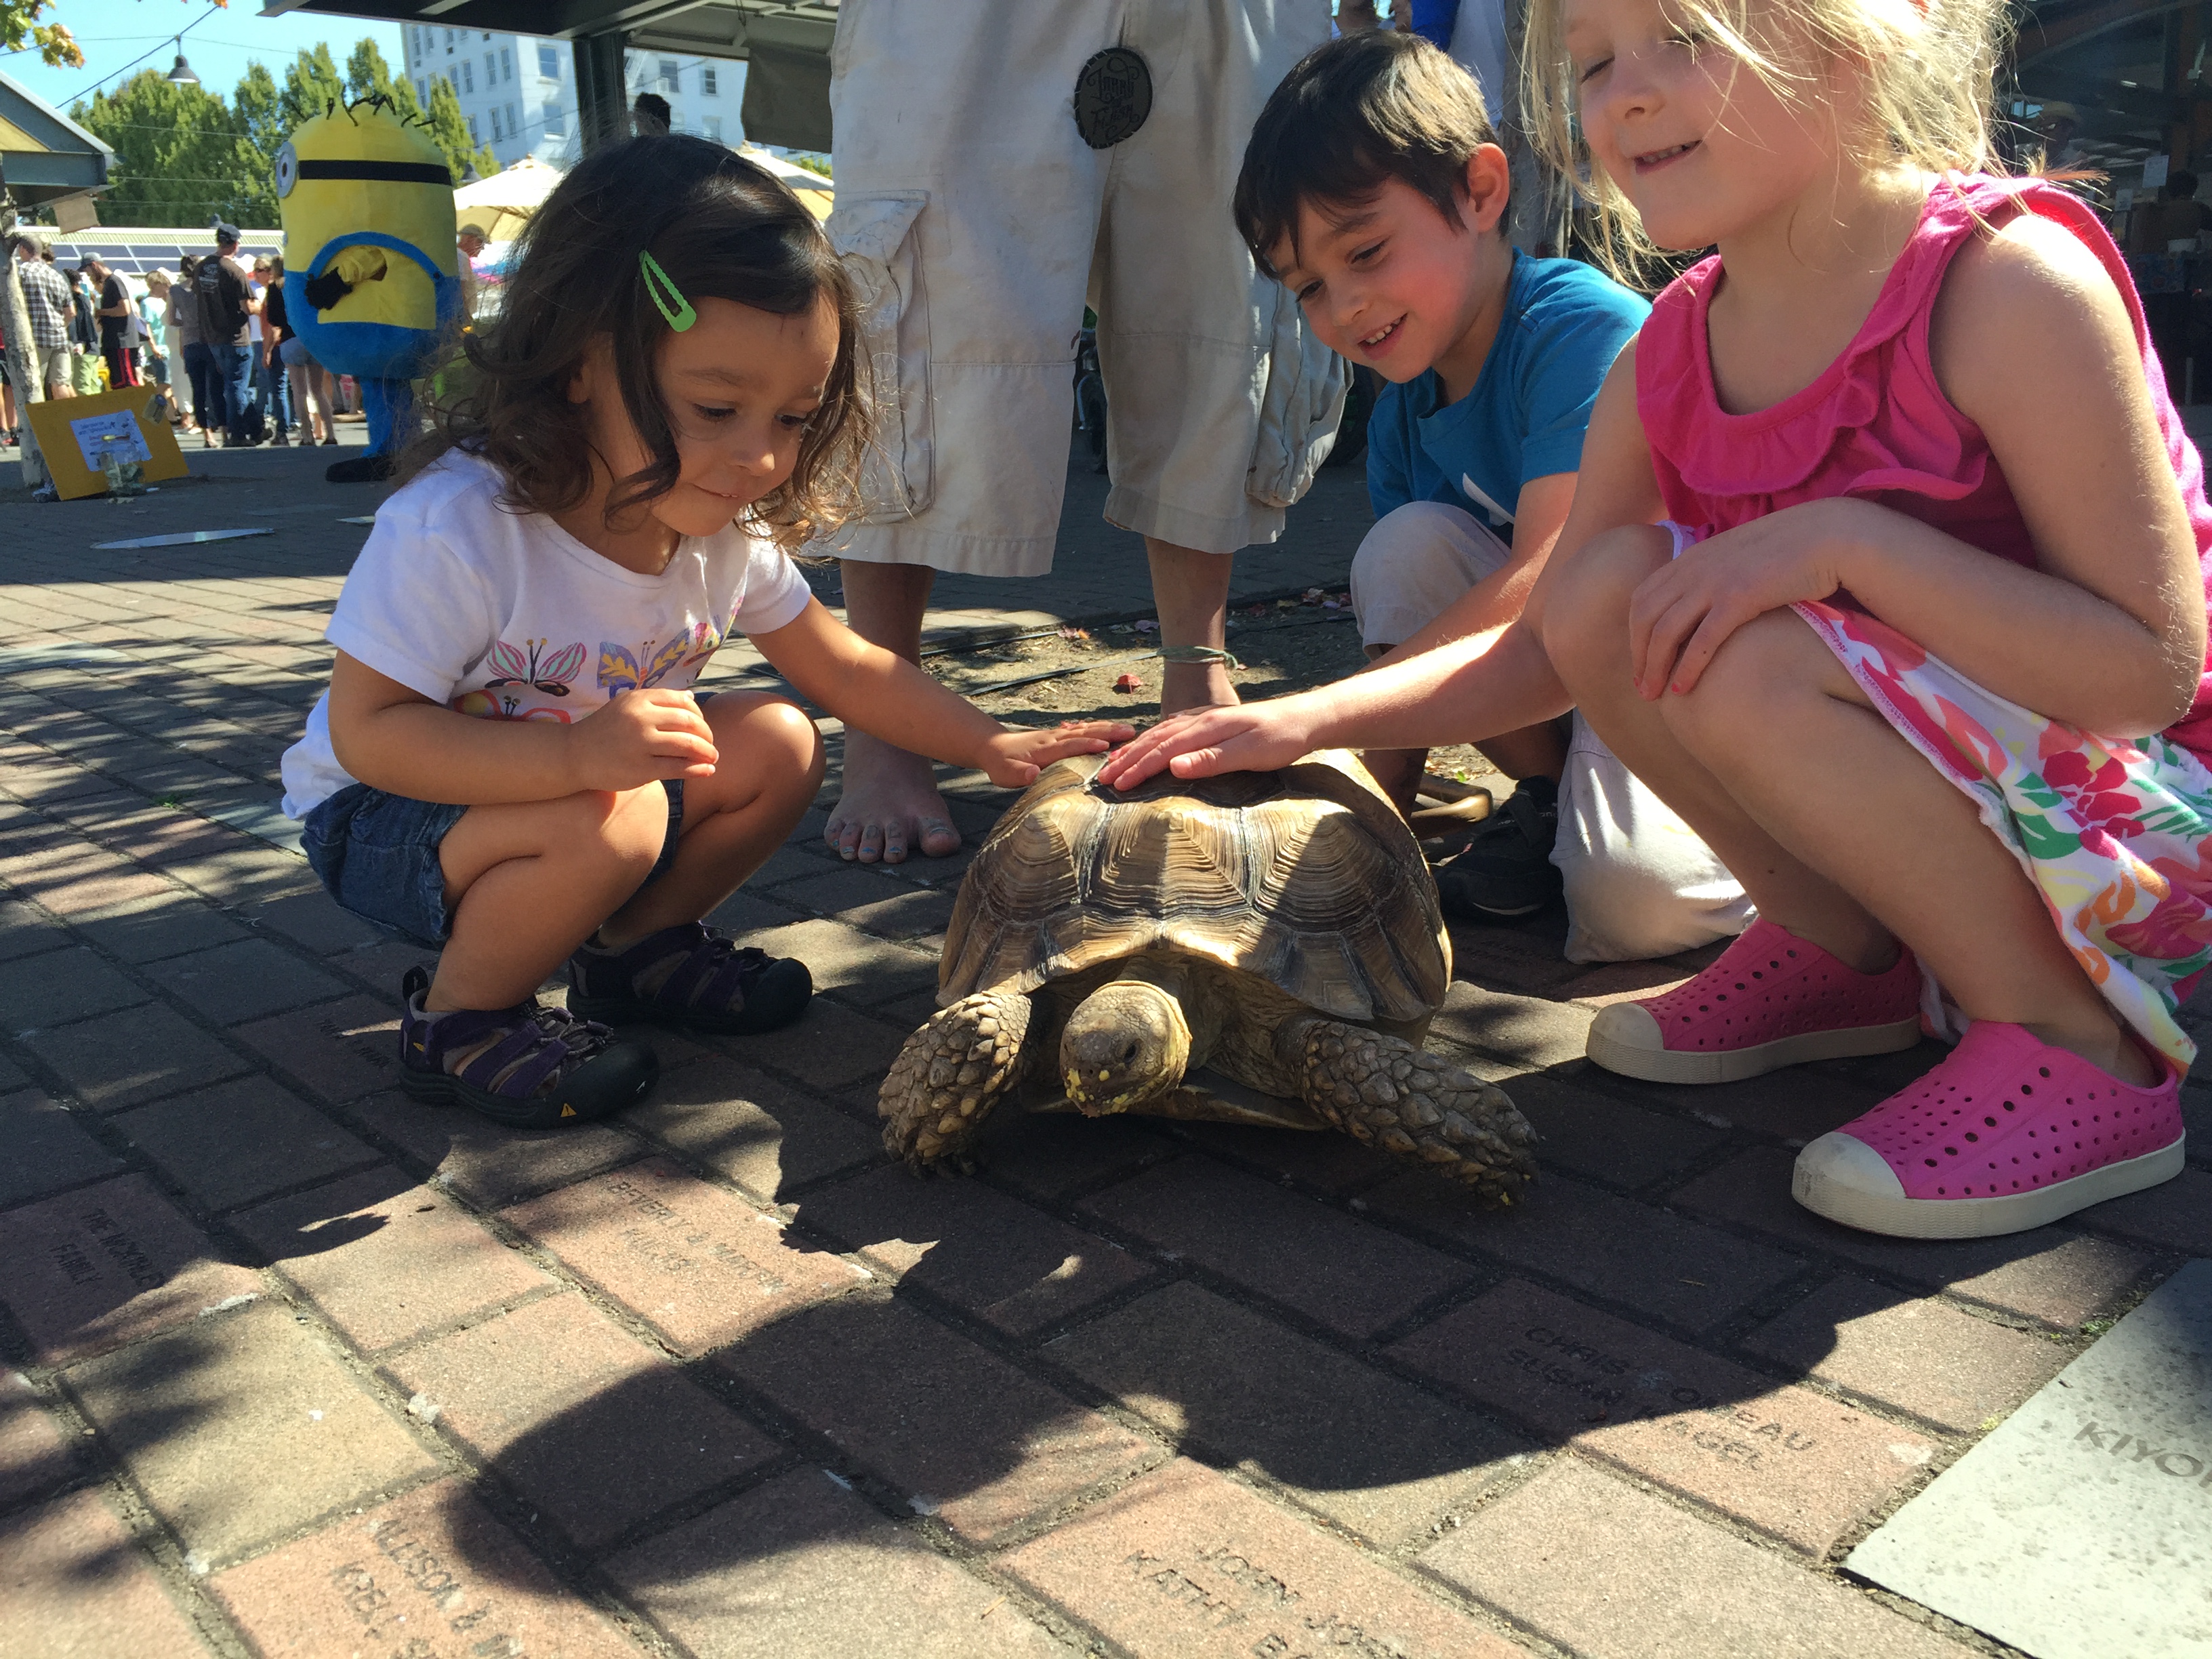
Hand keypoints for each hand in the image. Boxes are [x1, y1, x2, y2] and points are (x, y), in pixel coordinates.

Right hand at [564, 688, 717, 790]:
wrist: (574, 754)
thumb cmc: (604, 730)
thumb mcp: (626, 705)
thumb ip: (657, 701)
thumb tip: (691, 697)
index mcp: (639, 699)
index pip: (683, 702)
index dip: (700, 715)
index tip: (702, 726)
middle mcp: (641, 718)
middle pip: (690, 722)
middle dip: (706, 734)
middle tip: (710, 744)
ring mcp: (641, 744)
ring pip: (688, 745)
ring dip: (707, 752)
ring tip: (712, 757)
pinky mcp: (641, 768)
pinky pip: (678, 768)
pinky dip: (698, 770)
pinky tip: (707, 771)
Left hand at [977, 718, 1134, 788]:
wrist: (993, 747)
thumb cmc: (1001, 764)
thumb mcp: (1005, 774)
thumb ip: (1020, 775)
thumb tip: (1033, 774)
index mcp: (1045, 750)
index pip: (1070, 746)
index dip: (1088, 746)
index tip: (1108, 748)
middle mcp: (1054, 739)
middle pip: (1084, 733)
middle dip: (1108, 733)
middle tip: (1130, 733)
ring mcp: (1058, 735)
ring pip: (1086, 729)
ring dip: (1107, 728)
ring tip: (1128, 729)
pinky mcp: (1059, 735)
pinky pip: (1083, 730)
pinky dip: (1098, 728)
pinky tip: (1110, 729)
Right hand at [1095, 696, 1320, 790]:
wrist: (1305, 717)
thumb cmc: (1282, 739)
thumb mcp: (1250, 753)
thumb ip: (1211, 760)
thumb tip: (1172, 766)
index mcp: (1207, 728)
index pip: (1162, 750)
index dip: (1137, 769)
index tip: (1116, 785)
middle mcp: (1200, 720)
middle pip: (1155, 740)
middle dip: (1126, 760)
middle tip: (1102, 779)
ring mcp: (1205, 718)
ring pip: (1160, 733)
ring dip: (1135, 749)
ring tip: (1114, 763)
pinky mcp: (1211, 722)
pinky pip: (1172, 729)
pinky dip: (1152, 739)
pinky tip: (1147, 744)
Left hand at [1629, 500, 1850, 697]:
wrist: (1826, 535)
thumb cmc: (1787, 551)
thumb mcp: (1737, 557)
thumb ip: (1713, 574)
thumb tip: (1701, 604)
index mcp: (1691, 558)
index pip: (1643, 599)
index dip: (1635, 633)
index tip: (1641, 662)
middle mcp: (1695, 568)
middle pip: (1647, 618)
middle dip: (1639, 657)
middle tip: (1643, 688)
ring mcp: (1714, 582)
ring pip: (1666, 631)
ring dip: (1655, 667)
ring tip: (1655, 695)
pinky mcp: (1740, 597)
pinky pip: (1702, 640)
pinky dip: (1687, 666)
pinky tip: (1683, 688)